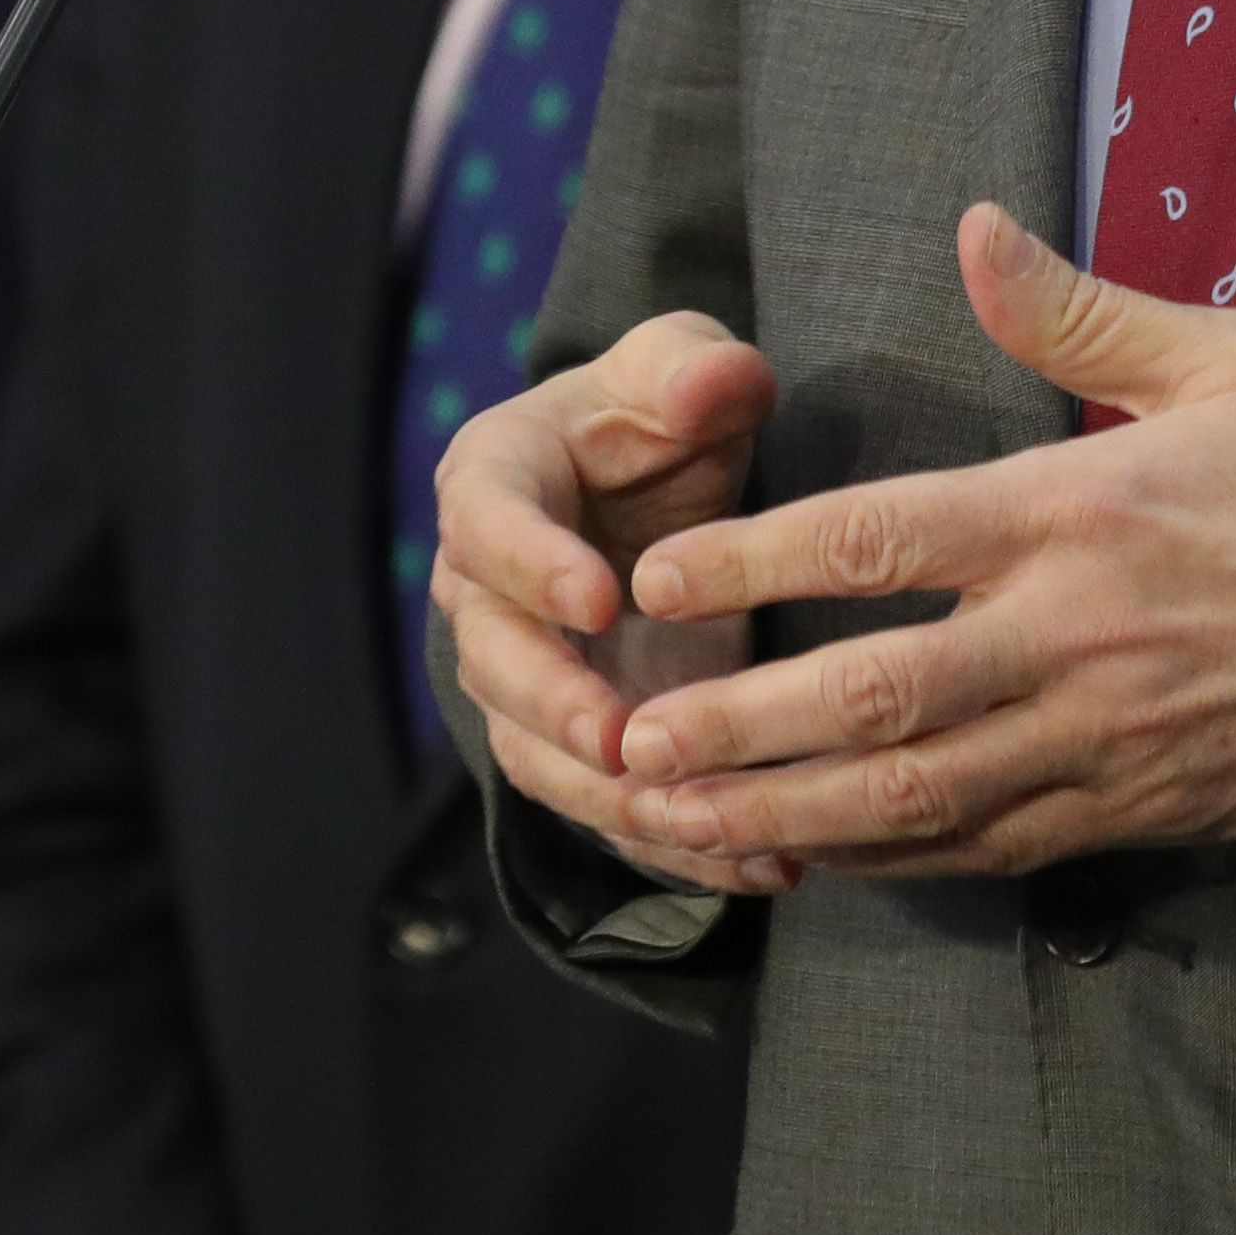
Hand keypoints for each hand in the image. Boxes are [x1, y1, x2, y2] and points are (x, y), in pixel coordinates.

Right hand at [435, 313, 785, 895]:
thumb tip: (715, 380)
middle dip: (552, 705)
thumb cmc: (659, 412)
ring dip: (608, 795)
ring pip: (536, 753)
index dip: (535, 566)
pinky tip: (750, 868)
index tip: (599, 599)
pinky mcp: (570, 741)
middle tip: (619, 738)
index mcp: (494, 482)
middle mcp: (484, 589)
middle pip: (493, 660)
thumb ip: (694, 366)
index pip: (489, 525)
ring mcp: (520, 676)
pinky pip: (599, 804)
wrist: (656, 491)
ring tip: (691, 819)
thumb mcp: (680, 367)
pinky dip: (666, 842)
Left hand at [594, 203, 1235, 886]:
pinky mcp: (1134, 811)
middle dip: (735, 724)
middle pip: (868, 697)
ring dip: (783, 812)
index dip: (756, 557)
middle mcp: (1073, 638)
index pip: (880, 539)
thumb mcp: (1229, 358)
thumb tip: (972, 226)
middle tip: (624, 739)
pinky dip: (886, 865)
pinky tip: (809, 861)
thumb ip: (1080, 310)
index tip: (661, 576)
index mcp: (1081, 512)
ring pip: (911, 798)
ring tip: (676, 818)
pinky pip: (984, 852)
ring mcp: (1101, 739)